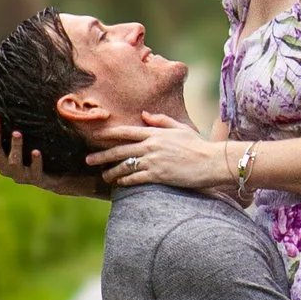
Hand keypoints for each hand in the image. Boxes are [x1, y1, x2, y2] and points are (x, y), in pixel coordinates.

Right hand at [0, 108, 93, 197]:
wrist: (55, 176)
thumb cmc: (34, 151)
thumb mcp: (22, 137)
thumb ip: (11, 124)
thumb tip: (5, 95)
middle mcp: (5, 167)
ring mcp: (20, 175)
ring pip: (12, 162)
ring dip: (14, 147)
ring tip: (17, 133)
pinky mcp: (36, 179)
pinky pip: (34, 171)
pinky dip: (35, 162)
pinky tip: (36, 151)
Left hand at [87, 117, 234, 194]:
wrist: (212, 161)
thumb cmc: (199, 145)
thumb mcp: (180, 128)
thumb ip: (161, 120)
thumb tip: (144, 115)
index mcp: (155, 133)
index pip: (126, 131)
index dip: (108, 134)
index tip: (95, 136)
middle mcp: (151, 145)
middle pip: (119, 149)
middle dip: (102, 155)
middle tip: (88, 160)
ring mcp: (154, 160)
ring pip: (125, 165)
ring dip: (111, 171)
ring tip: (103, 176)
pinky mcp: (158, 175)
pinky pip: (135, 178)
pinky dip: (125, 181)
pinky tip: (119, 184)